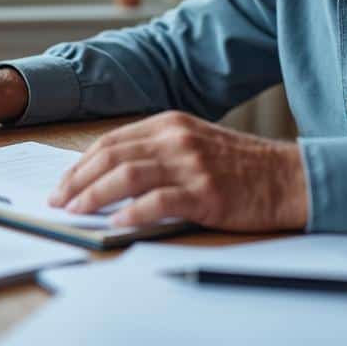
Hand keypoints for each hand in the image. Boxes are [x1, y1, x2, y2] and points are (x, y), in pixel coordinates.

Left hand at [48, 111, 308, 230]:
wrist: (287, 178)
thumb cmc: (239, 166)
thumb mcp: (194, 143)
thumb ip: (156, 151)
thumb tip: (109, 175)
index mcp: (169, 123)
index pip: (111, 141)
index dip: (81, 164)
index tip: (63, 184)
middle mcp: (176, 139)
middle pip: (112, 156)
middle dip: (78, 180)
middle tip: (59, 201)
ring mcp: (190, 164)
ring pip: (127, 176)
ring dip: (94, 195)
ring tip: (76, 212)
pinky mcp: (205, 192)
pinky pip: (158, 202)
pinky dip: (132, 212)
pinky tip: (116, 222)